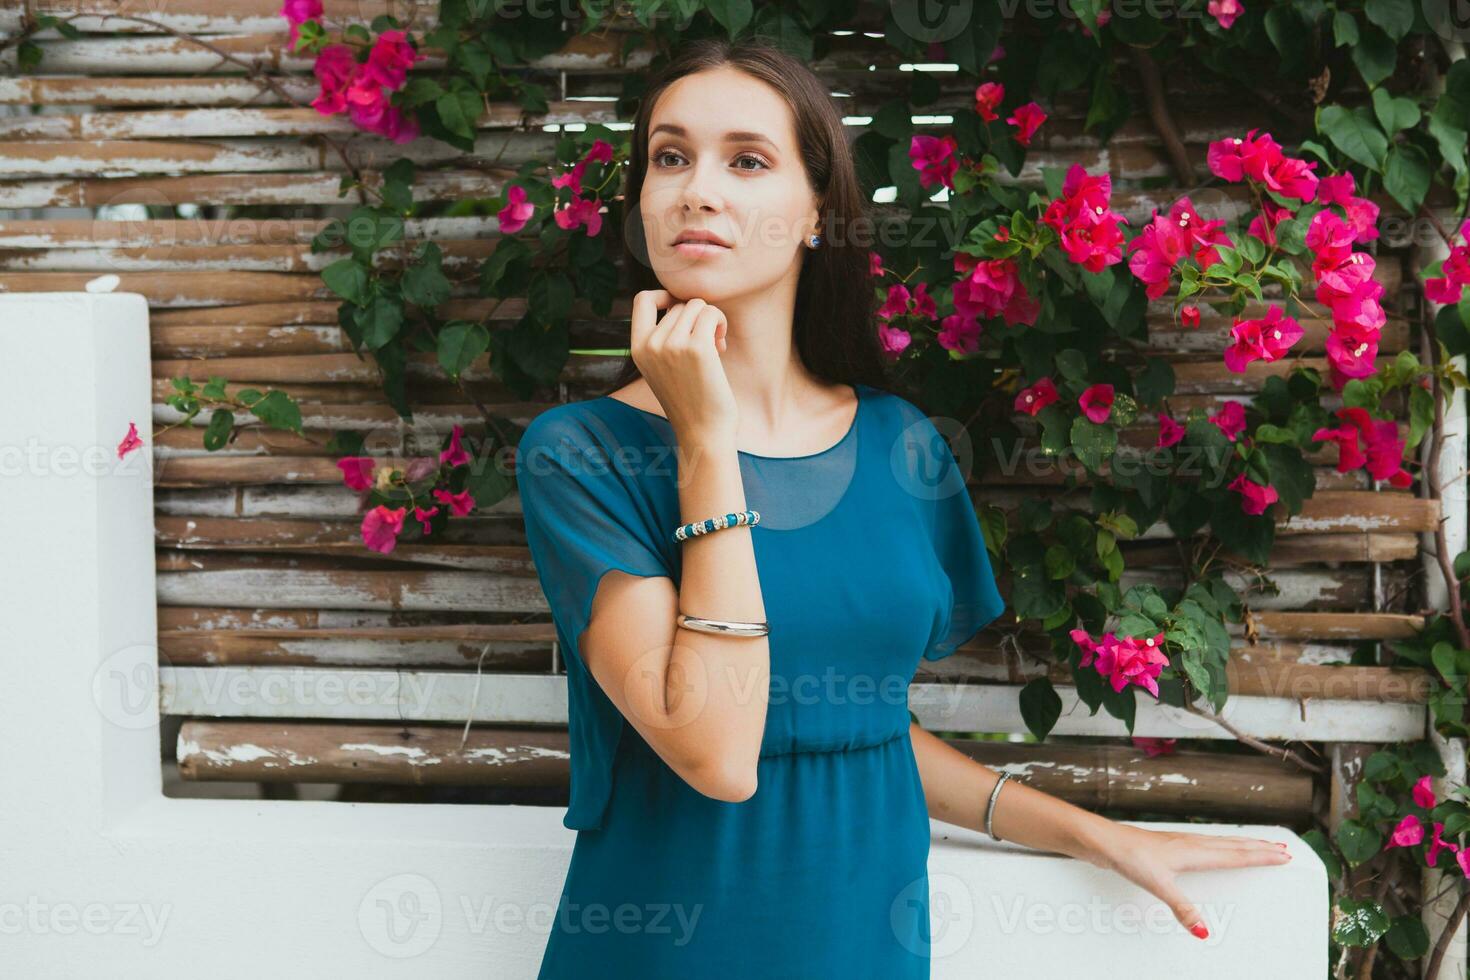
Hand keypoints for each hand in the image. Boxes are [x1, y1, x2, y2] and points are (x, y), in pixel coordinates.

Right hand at [629, 290, 736, 442]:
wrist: (702, 432)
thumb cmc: (689, 400)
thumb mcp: (662, 367)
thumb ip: (663, 338)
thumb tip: (683, 302)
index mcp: (638, 349)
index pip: (642, 300)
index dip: (663, 295)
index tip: (680, 309)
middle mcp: (651, 344)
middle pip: (680, 304)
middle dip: (697, 319)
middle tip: (707, 344)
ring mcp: (673, 345)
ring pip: (697, 306)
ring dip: (711, 320)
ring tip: (715, 346)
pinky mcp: (697, 347)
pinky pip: (711, 314)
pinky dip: (720, 323)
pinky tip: (721, 346)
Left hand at [1092, 823, 1292, 938]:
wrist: (1105, 841)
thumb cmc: (1129, 856)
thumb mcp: (1158, 885)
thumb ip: (1182, 908)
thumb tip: (1203, 930)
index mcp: (1194, 852)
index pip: (1235, 855)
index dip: (1260, 857)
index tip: (1283, 857)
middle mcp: (1191, 844)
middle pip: (1233, 845)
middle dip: (1259, 848)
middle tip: (1282, 850)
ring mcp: (1181, 842)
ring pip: (1221, 842)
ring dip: (1243, 844)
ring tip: (1260, 845)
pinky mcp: (1170, 845)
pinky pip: (1207, 843)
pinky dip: (1222, 844)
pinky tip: (1217, 848)